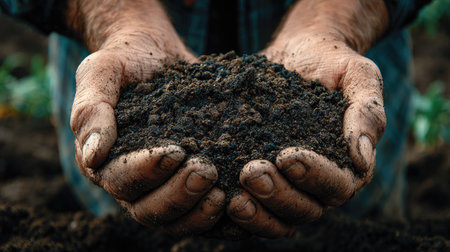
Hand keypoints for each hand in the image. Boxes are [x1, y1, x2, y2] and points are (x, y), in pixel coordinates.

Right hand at [68, 0, 224, 233]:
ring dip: (198, 211)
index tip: (176, 151)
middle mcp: (131, 180)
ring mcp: (162, 183)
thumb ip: (91, 110)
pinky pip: (199, 209)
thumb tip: (93, 156)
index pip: (119, 181)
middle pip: (148, 209)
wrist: (156, 53)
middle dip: (178, 196)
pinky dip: (217, 213)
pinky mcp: (188, 179)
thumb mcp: (101, 73)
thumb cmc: (125, 60)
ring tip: (223, 193)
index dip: (147, 172)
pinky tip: (238, 201)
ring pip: (175, 218)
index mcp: (103, 160)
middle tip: (207, 171)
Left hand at [226, 0, 387, 237]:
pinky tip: (217, 196)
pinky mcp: (259, 178)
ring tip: (231, 197)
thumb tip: (361, 157)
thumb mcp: (357, 75)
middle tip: (251, 173)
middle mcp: (317, 182)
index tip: (287, 156)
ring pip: (277, 218)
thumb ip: (367, 111)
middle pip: (304, 210)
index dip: (314, 177)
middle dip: (278, 196)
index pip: (337, 186)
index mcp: (347, 165)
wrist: (297, 52)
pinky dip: (234, 210)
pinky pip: (252, 206)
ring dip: (256, 214)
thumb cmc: (331, 62)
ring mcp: (287, 184)